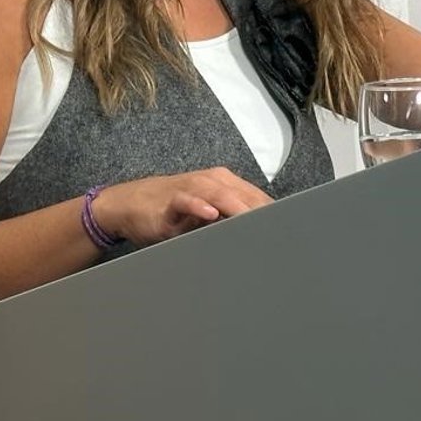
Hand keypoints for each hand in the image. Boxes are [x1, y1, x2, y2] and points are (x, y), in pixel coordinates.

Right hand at [92, 168, 272, 246]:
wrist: (130, 203)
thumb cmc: (173, 211)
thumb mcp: (206, 217)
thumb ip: (230, 222)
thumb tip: (259, 239)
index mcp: (225, 185)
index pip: (256, 198)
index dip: (273, 214)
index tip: (291, 231)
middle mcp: (212, 181)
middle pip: (244, 195)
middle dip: (262, 213)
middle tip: (279, 231)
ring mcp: (191, 188)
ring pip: (220, 194)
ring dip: (237, 207)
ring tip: (253, 221)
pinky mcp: (170, 199)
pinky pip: (187, 200)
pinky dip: (198, 207)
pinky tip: (209, 215)